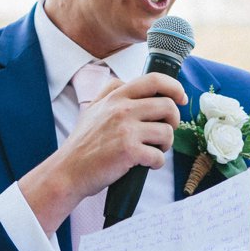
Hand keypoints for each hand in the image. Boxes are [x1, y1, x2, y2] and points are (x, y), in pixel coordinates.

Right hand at [20, 72, 185, 231]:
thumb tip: (125, 81)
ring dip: (165, 144)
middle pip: (168, 106)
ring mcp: (126, 130)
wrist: (68, 170)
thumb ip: (109, 91)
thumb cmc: (82, 143)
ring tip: (152, 150)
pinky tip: (145, 165)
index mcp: (116, 97)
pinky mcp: (129, 151)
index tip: (181, 98)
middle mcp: (122, 109)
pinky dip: (156, 163)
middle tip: (164, 132)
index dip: (174, 87)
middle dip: (174, 120)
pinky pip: (159, 156)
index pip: (153, 80)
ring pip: (167, 132)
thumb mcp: (92, 108)